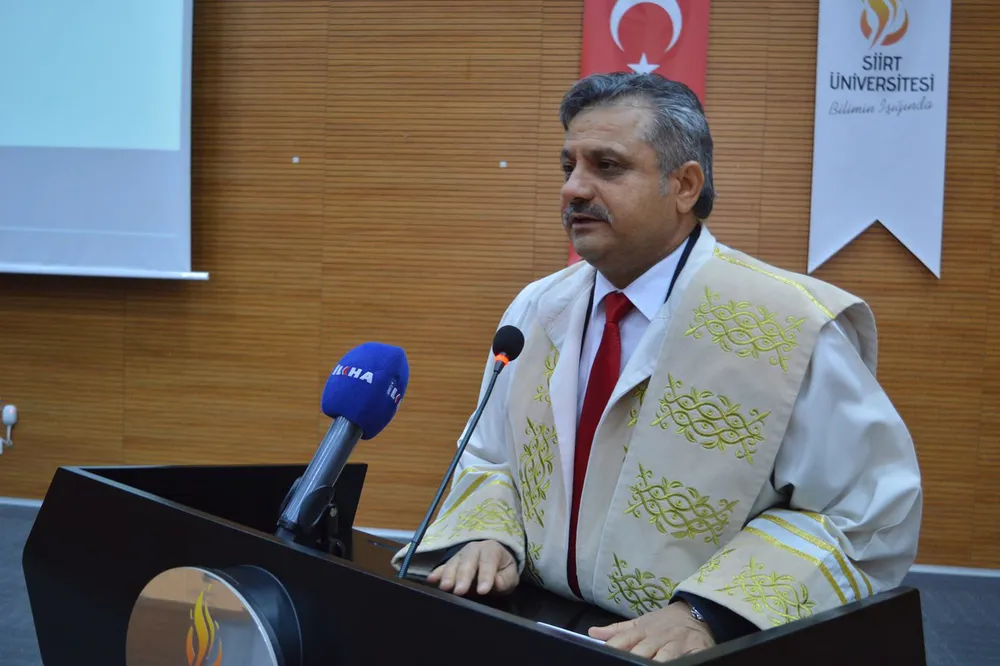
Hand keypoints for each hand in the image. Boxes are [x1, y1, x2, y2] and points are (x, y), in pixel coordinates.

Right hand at [425, 540, 518, 596]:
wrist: (492, 558)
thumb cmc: (501, 568)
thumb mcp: (510, 573)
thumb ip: (506, 579)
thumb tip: (497, 583)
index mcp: (491, 549)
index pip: (488, 562)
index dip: (486, 576)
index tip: (483, 590)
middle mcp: (474, 549)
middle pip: (468, 562)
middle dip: (463, 576)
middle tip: (460, 590)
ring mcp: (460, 555)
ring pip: (453, 564)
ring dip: (448, 576)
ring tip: (445, 587)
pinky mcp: (450, 563)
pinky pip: (442, 567)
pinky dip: (437, 573)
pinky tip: (431, 580)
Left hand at [589, 601, 714, 661]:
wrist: (696, 612)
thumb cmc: (664, 621)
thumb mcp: (640, 623)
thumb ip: (617, 630)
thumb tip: (593, 633)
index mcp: (642, 631)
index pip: (622, 641)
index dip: (613, 649)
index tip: (604, 656)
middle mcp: (657, 639)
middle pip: (641, 653)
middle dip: (633, 659)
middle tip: (622, 664)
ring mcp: (676, 645)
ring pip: (664, 658)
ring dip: (656, 663)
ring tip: (649, 665)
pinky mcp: (696, 651)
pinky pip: (688, 661)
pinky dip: (682, 663)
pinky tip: (676, 665)